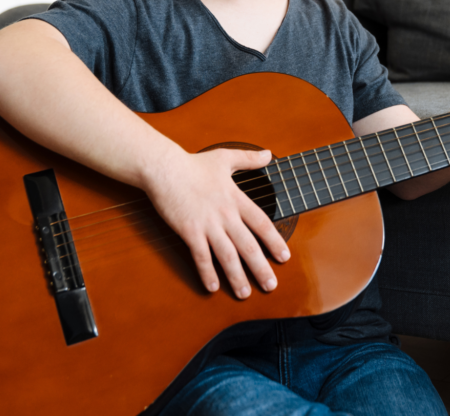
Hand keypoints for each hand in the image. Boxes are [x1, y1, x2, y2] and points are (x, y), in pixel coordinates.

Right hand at [144, 147, 289, 298]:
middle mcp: (225, 215)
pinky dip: (207, 273)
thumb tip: (269, 154)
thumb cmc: (194, 163)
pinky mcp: (189, 232)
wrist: (164, 168)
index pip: (262, 224)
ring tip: (244, 294)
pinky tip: (213, 287)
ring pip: (227, 256)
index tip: (285, 258)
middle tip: (271, 286)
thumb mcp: (225, 157)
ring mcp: (207, 225)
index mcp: (236, 199)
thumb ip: (249, 159)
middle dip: (261, 268)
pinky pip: (201, 257)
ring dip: (237, 277)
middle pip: (248, 246)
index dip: (275, 242)